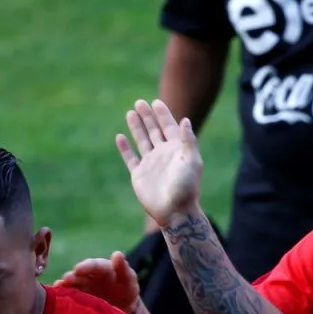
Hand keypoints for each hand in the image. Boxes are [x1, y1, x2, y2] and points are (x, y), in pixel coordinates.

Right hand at [54, 250, 139, 312]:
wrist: (122, 308)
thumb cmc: (126, 290)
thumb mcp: (128, 280)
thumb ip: (123, 268)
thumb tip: (117, 254)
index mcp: (102, 269)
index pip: (94, 265)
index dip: (86, 266)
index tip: (78, 269)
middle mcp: (88, 276)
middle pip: (79, 275)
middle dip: (72, 277)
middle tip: (66, 280)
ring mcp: (81, 287)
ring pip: (71, 285)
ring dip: (64, 286)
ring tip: (59, 288)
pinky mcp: (76, 299)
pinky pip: (67, 296)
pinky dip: (61, 297)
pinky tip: (56, 299)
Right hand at [116, 99, 202, 225]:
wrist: (175, 212)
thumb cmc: (186, 188)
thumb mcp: (192, 161)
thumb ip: (188, 141)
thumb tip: (185, 120)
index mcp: (176, 150)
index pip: (169, 127)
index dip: (163, 114)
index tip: (156, 102)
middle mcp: (163, 154)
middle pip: (154, 130)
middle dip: (147, 116)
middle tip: (140, 102)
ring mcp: (150, 164)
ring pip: (142, 140)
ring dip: (137, 127)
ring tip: (130, 112)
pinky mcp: (139, 175)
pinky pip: (130, 158)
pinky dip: (125, 148)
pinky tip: (120, 137)